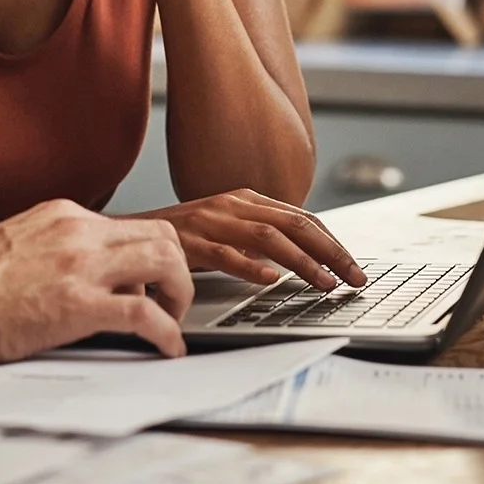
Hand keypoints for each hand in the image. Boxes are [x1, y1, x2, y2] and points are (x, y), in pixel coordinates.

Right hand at [0, 199, 194, 359]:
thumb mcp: (16, 247)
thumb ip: (55, 252)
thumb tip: (77, 278)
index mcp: (63, 216)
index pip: (132, 225)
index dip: (152, 258)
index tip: (152, 283)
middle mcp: (77, 231)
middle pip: (163, 235)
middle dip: (178, 271)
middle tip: (172, 303)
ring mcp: (79, 266)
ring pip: (166, 261)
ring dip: (180, 296)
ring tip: (172, 323)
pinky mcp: (76, 305)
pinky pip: (145, 314)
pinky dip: (167, 333)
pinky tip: (167, 349)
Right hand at [130, 190, 367, 289]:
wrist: (129, 233)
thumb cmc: (181, 236)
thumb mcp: (226, 229)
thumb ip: (258, 236)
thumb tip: (300, 256)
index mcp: (246, 200)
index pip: (302, 218)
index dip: (332, 242)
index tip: (354, 266)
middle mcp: (233, 205)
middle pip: (294, 225)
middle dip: (331, 252)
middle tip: (354, 278)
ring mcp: (211, 221)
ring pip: (269, 239)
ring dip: (303, 263)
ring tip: (324, 284)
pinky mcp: (189, 242)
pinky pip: (225, 254)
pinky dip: (251, 267)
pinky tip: (271, 281)